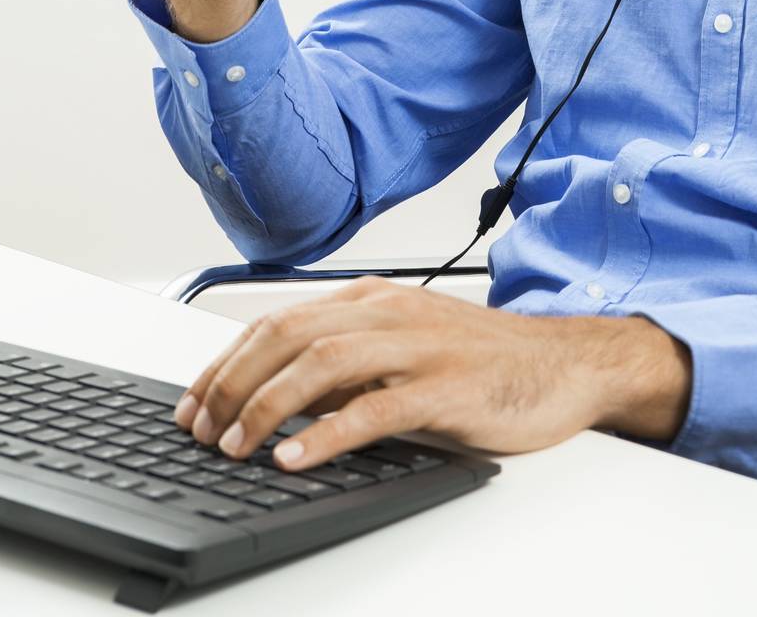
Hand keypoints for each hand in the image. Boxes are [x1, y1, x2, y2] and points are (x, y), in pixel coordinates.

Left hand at [172, 277, 691, 469]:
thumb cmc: (484, 359)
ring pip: (321, 364)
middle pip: (288, 335)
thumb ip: (348, 359)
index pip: (278, 320)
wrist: (564, 362)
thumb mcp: (405, 343)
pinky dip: (326, 434)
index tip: (193, 402)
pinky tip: (295, 456)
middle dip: (231, 384)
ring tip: (234, 445)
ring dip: (265, 406)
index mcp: (373, 299)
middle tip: (200, 429)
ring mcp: (418, 348)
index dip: (225, 361)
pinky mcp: (445, 389)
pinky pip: (374, 408)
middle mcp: (389, 313)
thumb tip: (275, 389)